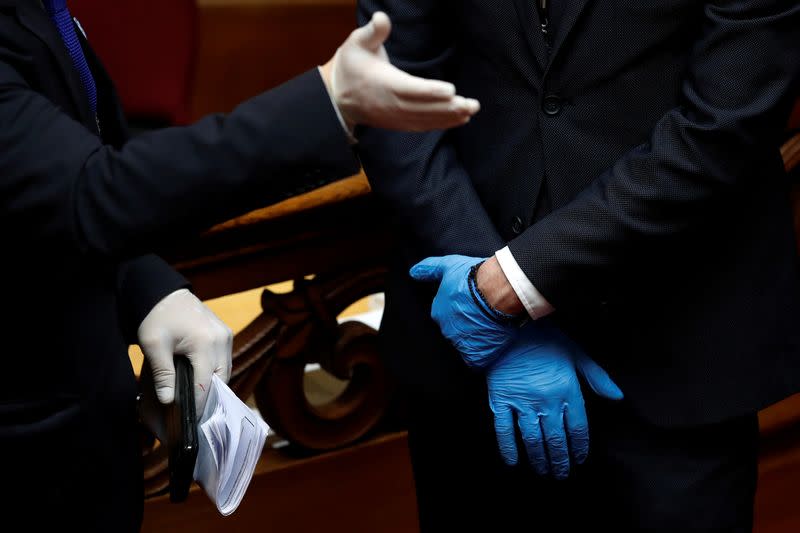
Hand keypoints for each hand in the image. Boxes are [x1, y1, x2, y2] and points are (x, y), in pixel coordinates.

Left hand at [137, 289, 232, 415]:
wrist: (163, 292)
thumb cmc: (156, 317)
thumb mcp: (154, 346)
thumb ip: (163, 375)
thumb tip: (168, 401)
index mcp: (204, 343)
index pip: (206, 382)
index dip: (199, 403)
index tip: (190, 421)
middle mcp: (222, 339)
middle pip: (222, 378)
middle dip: (210, 396)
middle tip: (195, 413)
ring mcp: (226, 334)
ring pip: (226, 369)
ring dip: (214, 384)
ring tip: (198, 399)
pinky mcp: (225, 332)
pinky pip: (224, 358)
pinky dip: (216, 371)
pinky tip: (202, 379)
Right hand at [321, 12, 479, 131]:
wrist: (337, 97)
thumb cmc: (351, 66)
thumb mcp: (356, 43)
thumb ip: (372, 32)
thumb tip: (381, 18)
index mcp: (383, 83)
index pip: (410, 89)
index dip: (430, 91)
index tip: (451, 90)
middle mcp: (391, 104)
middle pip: (423, 108)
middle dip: (448, 107)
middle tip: (471, 104)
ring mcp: (395, 117)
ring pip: (425, 119)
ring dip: (449, 117)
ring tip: (470, 111)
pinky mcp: (398, 123)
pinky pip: (422, 125)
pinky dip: (441, 124)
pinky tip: (459, 120)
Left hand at [410, 255, 518, 367]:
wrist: (496, 291)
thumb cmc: (473, 277)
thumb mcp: (448, 265)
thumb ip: (430, 269)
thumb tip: (413, 272)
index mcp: (439, 312)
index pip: (445, 317)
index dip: (459, 312)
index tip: (469, 307)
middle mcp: (446, 329)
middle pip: (455, 331)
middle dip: (466, 326)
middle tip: (482, 317)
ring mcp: (460, 342)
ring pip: (465, 344)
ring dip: (475, 340)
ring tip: (489, 329)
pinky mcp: (476, 353)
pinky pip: (475, 360)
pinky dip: (481, 355)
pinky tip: (489, 345)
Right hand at [488, 322, 622, 478]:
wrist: (509, 325)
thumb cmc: (544, 338)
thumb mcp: (576, 353)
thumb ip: (597, 377)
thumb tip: (617, 397)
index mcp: (567, 391)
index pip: (578, 428)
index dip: (579, 447)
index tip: (579, 459)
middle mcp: (546, 401)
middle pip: (556, 439)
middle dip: (560, 460)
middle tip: (561, 474)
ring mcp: (522, 403)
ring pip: (533, 439)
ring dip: (539, 459)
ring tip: (543, 471)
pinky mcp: (501, 401)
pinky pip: (504, 430)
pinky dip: (508, 448)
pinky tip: (513, 462)